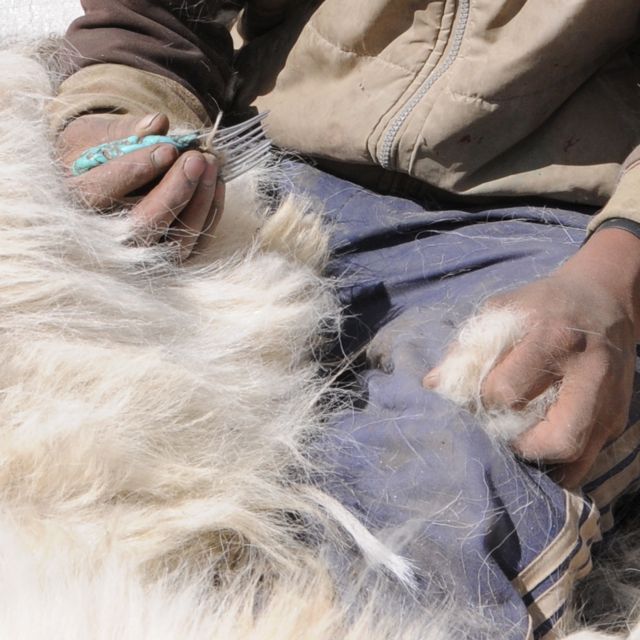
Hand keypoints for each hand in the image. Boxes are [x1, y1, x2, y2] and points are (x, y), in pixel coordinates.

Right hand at [58, 112, 224, 258]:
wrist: (99, 180)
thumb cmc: (94, 153)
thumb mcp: (95, 133)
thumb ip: (124, 131)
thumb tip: (158, 123)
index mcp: (74, 200)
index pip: (100, 192)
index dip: (136, 171)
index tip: (167, 148)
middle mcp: (104, 237)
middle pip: (143, 224)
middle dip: (176, 191)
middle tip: (197, 158)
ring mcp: (140, 253)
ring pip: (176, 241)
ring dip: (200, 202)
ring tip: (211, 163)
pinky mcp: (169, 258)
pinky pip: (196, 244)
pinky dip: (210, 214)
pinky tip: (217, 182)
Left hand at [425, 228, 639, 488]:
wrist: (604, 297)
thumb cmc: (543, 303)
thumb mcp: (503, 309)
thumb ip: (468, 347)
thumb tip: (432, 384)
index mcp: (553, 337)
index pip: (507, 390)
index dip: (484, 400)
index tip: (475, 398)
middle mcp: (589, 372)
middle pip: (554, 437)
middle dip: (516, 444)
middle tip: (498, 432)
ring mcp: (609, 400)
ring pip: (574, 454)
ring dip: (536, 458)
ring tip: (516, 439)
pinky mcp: (618, 416)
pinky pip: (588, 460)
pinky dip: (559, 466)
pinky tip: (537, 451)